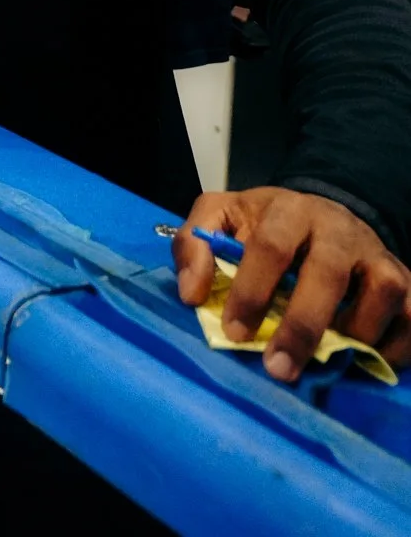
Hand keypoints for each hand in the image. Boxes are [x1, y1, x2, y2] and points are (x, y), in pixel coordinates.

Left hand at [174, 187, 410, 379]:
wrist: (324, 216)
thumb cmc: (267, 227)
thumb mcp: (224, 217)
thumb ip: (196, 243)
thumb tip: (191, 294)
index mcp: (289, 210)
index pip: (271, 244)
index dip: (252, 290)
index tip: (234, 331)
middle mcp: (339, 229)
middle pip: (327, 273)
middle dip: (301, 326)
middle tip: (278, 368)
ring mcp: (377, 255)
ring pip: (382, 291)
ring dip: (356, 333)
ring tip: (328, 360)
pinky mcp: (405, 283)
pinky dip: (394, 345)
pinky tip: (365, 359)